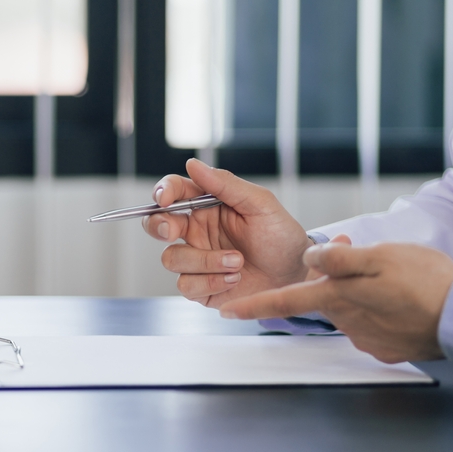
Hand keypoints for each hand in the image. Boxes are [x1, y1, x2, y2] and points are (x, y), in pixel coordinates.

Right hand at [142, 158, 312, 307]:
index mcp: (207, 206)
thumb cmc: (281, 237)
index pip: (174, 192)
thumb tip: (192, 164)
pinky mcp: (200, 287)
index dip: (163, 192)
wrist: (296, 276)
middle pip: (156, 224)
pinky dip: (211, 282)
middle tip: (174, 232)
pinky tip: (234, 278)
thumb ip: (226, 184)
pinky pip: (186, 285)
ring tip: (237, 261)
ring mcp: (197, 260)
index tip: (165, 199)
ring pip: (172, 258)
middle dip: (158, 226)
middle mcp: (197, 232)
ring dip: (204, 261)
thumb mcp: (260, 204)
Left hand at [219, 241, 452, 362]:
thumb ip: (339, 260)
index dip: (253, 306)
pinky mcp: (386, 348)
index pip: (285, 302)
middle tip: (374, 264)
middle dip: (337, 283)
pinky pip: (374, 324)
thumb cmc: (427, 282)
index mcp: (338, 298)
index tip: (227, 312)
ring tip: (398, 281)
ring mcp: (366, 339)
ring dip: (364, 295)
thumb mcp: (381, 256)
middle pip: (326, 299)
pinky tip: (404, 302)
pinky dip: (382, 311)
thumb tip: (309, 259)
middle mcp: (346, 322)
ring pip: (351, 310)